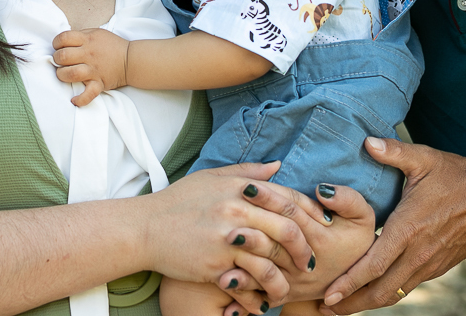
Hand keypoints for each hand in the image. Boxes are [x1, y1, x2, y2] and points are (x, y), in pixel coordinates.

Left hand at [52, 28, 128, 104]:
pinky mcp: (99, 83)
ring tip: (64, 74)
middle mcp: (89, 54)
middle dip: (57, 59)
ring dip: (62, 75)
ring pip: (71, 73)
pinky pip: (88, 94)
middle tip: (61, 61)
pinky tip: (74, 100)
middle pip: (63, 56)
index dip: (56, 43)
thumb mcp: (96, 33)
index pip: (63, 38)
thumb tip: (62, 43)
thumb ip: (80, 36)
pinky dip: (80, 99)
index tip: (59, 47)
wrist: (131, 59)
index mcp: (88, 39)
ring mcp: (94, 70)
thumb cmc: (111, 46)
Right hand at [146, 163, 316, 305]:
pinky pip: (250, 280)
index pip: (288, 198)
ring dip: (286, 277)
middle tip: (311, 262)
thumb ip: (247, 172)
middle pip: (287, 228)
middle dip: (305, 248)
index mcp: (240, 188)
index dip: (311, 213)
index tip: (322, 227)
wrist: (144, 228)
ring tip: (291, 287)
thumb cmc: (178, 201)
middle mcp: (237, 210)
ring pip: (272, 259)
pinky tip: (265, 300)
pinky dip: (261, 292)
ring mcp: (227, 238)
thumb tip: (278, 166)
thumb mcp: (212, 177)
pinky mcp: (216, 263)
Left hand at [214, 181, 375, 309]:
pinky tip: (223, 277)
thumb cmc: (358, 243)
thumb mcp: (363, 217)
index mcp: (321, 238)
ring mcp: (293, 280)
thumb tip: (321, 190)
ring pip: (264, 267)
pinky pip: (260, 292)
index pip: (291, 213)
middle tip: (226, 207)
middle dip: (250, 222)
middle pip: (273, 239)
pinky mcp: (284, 293)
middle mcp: (304, 262)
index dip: (270, 198)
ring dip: (243, 255)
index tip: (248, 184)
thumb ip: (348, 200)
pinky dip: (242, 286)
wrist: (357, 281)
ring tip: (224, 238)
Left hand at [320, 138, 465, 313]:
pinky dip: (388, 292)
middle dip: (352, 303)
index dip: (349, 283)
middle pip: (381, 291)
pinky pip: (409, 285)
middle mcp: (419, 253)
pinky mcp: (440, 266)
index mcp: (409, 229)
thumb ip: (393, 152)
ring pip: (395, 293)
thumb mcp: (424, 159)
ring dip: (368, 302)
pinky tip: (374, 290)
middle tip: (326, 309)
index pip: (373, 265)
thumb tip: (366, 142)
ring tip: (345, 306)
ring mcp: (431, 264)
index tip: (328, 295)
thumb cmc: (457, 175)